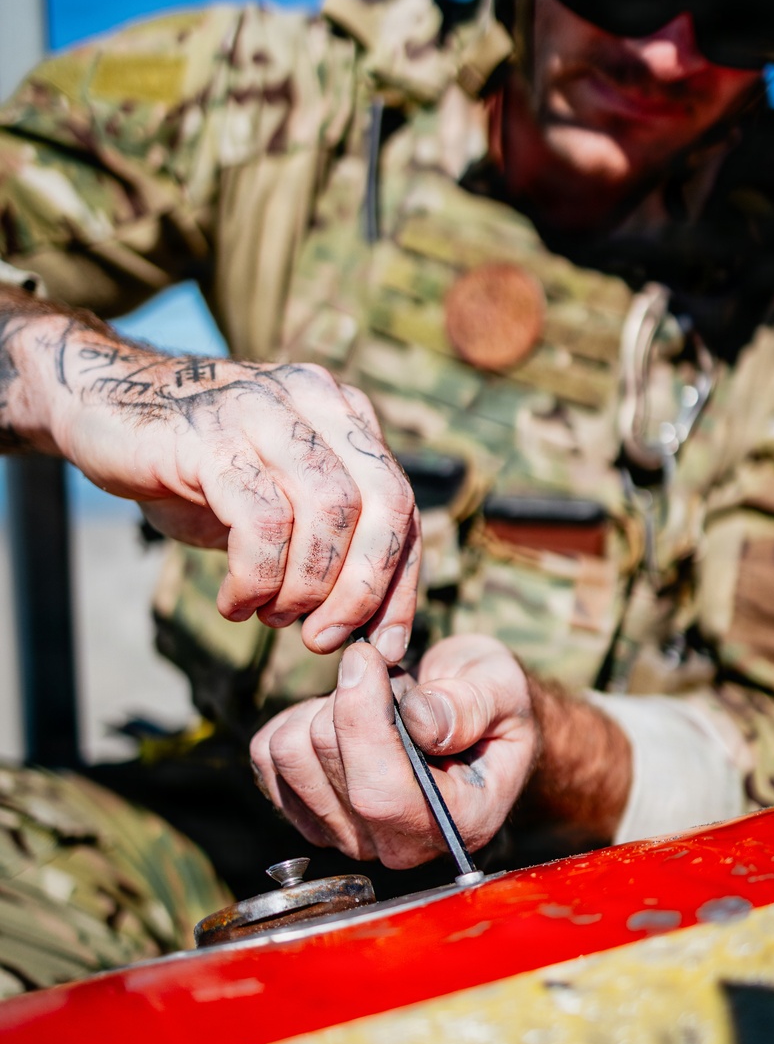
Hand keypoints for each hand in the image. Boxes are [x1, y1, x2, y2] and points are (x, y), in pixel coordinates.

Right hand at [0, 294, 417, 658]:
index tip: (384, 643)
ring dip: (305, 587)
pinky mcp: (210, 435)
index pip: (402, 502)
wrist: (102, 404)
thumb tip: (374, 624)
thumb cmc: (195, 464)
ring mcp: (264, 410)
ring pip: (328, 511)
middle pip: (381, 502)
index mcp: (343, 413)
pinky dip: (257, 577)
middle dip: (363, 588)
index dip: (400, 582)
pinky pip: (262, 520)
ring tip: (270, 613)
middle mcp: (315, 400)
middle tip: (324, 637)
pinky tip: (235, 601)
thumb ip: (326, 537)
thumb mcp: (274, 498)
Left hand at [250, 636, 539, 866]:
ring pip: (291, 754)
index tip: (368, 655)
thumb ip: (470, 704)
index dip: (361, 716)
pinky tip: (340, 716)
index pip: (379, 792)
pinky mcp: (309, 815)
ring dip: (322, 706)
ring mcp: (348, 836)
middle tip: (391, 682)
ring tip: (372, 703)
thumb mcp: (501, 688)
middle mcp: (398, 846)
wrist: (477, 726)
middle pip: (325, 762)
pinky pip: (267, 755)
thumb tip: (420, 720)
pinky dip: (295, 717)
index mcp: (457, 823)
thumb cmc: (494, 706)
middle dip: (349, 696)